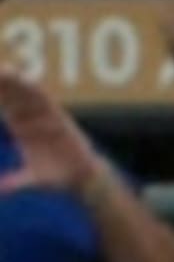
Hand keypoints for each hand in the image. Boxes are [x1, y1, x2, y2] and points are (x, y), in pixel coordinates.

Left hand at [0, 74, 100, 194]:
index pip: (6, 109)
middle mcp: (33, 121)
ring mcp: (46, 118)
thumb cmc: (55, 176)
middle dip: (3, 86)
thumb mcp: (29, 180)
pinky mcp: (59, 119)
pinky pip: (47, 102)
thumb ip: (14, 182)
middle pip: (14, 99)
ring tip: (3, 71)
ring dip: (17, 84)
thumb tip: (0, 190)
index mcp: (23, 131)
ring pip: (28, 97)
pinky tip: (27, 82)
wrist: (79, 178)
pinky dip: (37, 92)